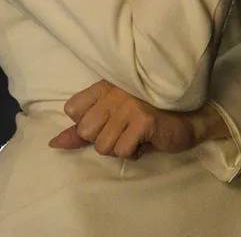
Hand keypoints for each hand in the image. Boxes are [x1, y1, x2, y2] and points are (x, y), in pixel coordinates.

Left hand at [47, 79, 203, 158]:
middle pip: (86, 131)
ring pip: (103, 146)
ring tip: (135, 136)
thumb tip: (53, 144)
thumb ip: (80, 131)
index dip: (87, 124)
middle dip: (103, 139)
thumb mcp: (110, 121)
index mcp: (102, 87)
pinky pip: (123, 151)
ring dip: (120, 148)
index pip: (72, 109)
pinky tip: (145, 141)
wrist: (186, 119)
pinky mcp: (143, 120)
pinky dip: (134, 153)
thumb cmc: (145, 120)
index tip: (107, 122)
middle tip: (123, 131)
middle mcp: (112, 93)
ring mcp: (128, 106)